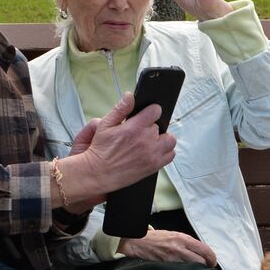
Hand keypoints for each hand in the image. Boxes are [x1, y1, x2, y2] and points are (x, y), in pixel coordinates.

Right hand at [59, 91, 176, 203]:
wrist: (98, 173)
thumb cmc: (100, 150)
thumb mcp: (105, 125)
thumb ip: (120, 109)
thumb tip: (130, 96)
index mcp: (134, 128)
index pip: (155, 111)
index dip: (150, 112)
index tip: (147, 115)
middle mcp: (145, 141)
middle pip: (160, 126)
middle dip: (151, 127)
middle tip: (140, 132)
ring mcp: (151, 154)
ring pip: (170, 140)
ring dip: (162, 139)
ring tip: (150, 141)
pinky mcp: (154, 166)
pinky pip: (170, 155)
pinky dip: (165, 152)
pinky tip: (154, 151)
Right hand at [118, 229, 217, 266]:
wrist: (138, 241)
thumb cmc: (157, 239)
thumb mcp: (175, 236)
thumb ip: (188, 244)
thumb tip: (202, 253)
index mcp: (184, 238)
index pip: (205, 250)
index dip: (212, 259)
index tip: (212, 263)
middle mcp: (179, 247)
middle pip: (201, 262)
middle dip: (205, 268)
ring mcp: (172, 258)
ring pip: (191, 269)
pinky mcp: (165, 265)